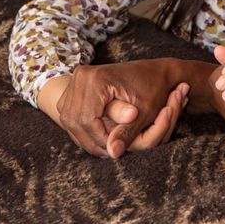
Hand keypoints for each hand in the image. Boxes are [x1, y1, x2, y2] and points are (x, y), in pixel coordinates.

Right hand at [55, 59, 182, 157]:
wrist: (152, 70)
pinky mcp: (72, 89)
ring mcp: (74, 81)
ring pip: (72, 122)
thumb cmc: (152, 89)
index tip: (118, 146)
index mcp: (96, 78)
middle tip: (114, 148)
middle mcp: (82, 76)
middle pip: (77, 122)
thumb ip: (126, 132)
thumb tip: (113, 153)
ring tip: (110, 142)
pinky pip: (72, 118)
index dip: (101, 138)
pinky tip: (102, 133)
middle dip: (95, 140)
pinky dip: (86, 130)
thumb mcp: (144, 111)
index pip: (88, 120)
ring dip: (89, 137)